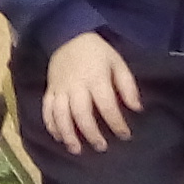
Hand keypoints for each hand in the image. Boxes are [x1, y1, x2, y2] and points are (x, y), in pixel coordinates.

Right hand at [42, 32, 142, 154]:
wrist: (67, 35)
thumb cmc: (97, 52)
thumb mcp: (118, 63)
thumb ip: (127, 86)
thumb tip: (136, 109)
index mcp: (95, 78)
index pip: (106, 105)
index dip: (116, 123)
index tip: (125, 135)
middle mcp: (76, 85)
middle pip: (81, 114)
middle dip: (91, 133)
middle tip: (101, 147)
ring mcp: (60, 88)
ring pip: (60, 114)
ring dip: (68, 134)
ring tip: (76, 149)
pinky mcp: (50, 89)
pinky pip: (47, 109)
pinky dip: (51, 125)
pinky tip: (58, 137)